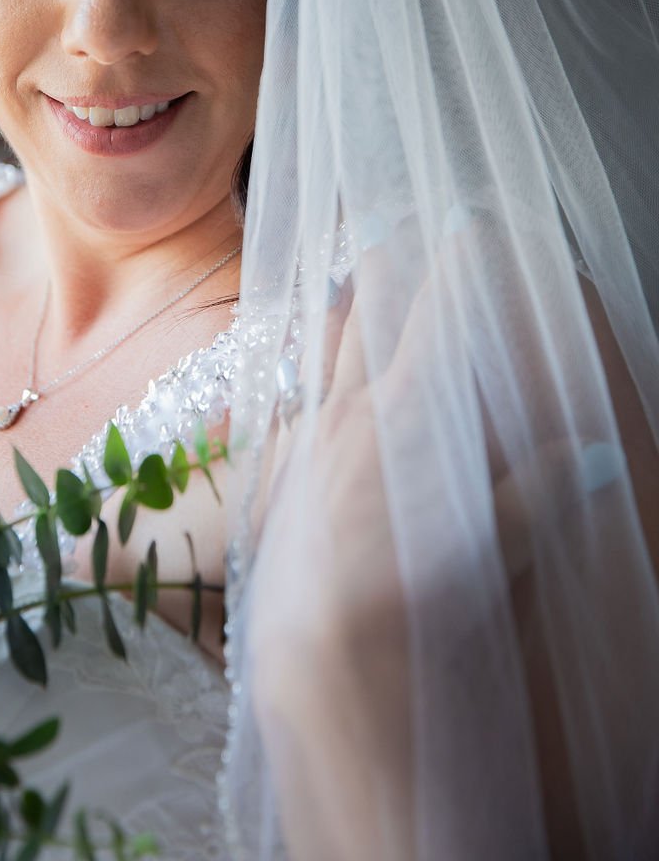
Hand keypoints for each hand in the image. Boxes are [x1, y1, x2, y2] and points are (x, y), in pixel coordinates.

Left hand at [250, 215, 626, 859]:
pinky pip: (278, 408)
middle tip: (384, 224)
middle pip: (363, 314)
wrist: (321, 648)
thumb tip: (596, 456)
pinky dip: (288, 384)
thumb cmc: (416, 594)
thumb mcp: (495, 543)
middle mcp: (349, 409)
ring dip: (328, 312)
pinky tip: (288, 385)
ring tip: (333, 277)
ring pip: (313, 351)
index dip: (452, 267)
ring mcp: (304, 438)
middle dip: (378, 265)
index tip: (461, 221)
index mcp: (408, 410)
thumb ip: (539, 494)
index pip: (436, 317)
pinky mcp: (274, 476)